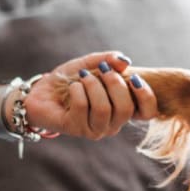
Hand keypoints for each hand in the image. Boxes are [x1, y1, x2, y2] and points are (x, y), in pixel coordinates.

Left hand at [22, 52, 156, 138]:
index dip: (147, 96)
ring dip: (93, 85)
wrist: (41, 91)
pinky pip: (83, 107)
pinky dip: (77, 89)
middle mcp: (112, 123)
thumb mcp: (91, 63)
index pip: (148, 113)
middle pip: (126, 108)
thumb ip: (109, 60)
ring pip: (104, 109)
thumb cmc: (70, 79)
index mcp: (121, 109)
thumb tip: (125, 61)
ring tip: (83, 76)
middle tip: (102, 70)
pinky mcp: (75, 129)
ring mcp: (94, 129)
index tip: (134, 77)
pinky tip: (72, 87)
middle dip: (114, 83)